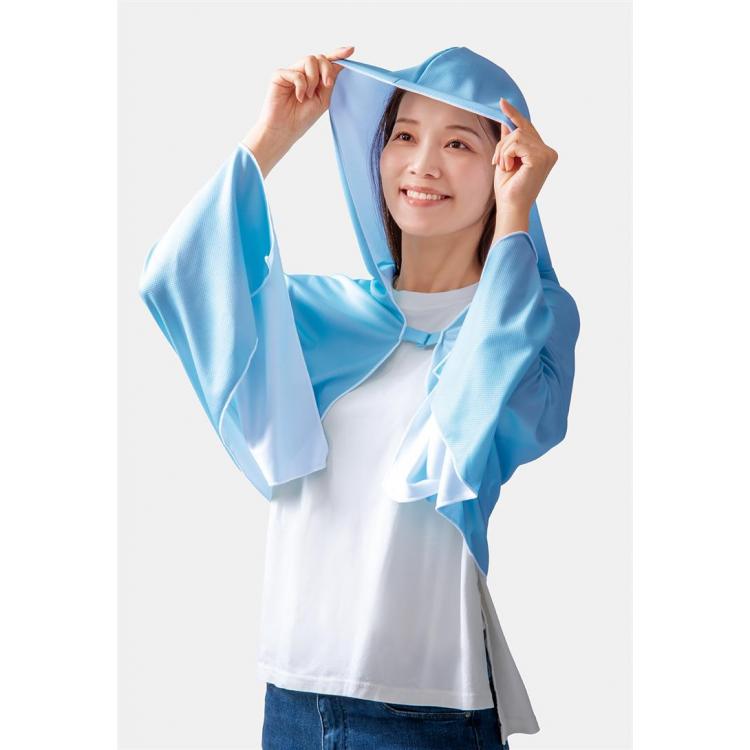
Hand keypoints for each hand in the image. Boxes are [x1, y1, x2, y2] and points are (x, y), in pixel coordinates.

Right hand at [255, 46, 354, 146]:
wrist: (285, 130)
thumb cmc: (303, 117)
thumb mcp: (323, 99)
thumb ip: (330, 81)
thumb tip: (340, 64)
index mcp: (314, 78)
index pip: (327, 62)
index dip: (338, 54)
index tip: (351, 50)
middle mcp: (303, 72)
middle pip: (320, 58)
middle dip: (326, 70)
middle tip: (327, 85)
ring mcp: (291, 72)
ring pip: (309, 60)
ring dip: (313, 79)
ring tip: (308, 95)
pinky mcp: (279, 75)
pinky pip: (296, 73)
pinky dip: (301, 85)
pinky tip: (299, 97)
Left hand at [491, 98, 557, 214]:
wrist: (510, 207)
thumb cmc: (508, 189)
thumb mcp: (505, 159)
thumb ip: (508, 141)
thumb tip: (506, 123)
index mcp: (543, 152)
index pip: (528, 127)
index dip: (514, 114)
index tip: (502, 102)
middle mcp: (548, 152)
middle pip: (520, 130)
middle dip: (503, 145)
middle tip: (498, 162)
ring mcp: (547, 154)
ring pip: (517, 135)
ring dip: (503, 151)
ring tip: (504, 166)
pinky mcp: (540, 157)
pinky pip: (517, 143)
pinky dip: (506, 154)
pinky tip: (508, 167)